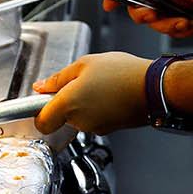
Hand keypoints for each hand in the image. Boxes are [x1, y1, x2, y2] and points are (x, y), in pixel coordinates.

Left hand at [31, 52, 151, 134]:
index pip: (42, 122)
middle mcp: (80, 120)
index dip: (38, 112)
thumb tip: (40, 87)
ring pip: (78, 118)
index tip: (42, 101)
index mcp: (68, 103)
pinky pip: (94, 119)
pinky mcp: (108, 129)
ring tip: (100, 84)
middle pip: (61, 117)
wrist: (153, 88)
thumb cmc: (122, 73)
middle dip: (66, 101)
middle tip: (80, 81)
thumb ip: (58, 78)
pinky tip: (109, 93)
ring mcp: (95, 127)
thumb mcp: (84, 64)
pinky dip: (97, 108)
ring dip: (83, 104)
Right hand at [103, 0, 192, 38]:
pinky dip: (187, 30)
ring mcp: (172, 4)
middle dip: (150, 16)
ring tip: (191, 21)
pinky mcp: (183, 17)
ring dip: (173, 26)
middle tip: (159, 17)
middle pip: (140, 8)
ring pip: (158, 23)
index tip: (108, 3)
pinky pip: (175, 30)